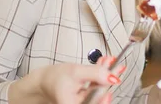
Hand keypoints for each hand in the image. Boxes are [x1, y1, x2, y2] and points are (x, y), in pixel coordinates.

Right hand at [10, 56, 126, 103]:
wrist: (44, 80)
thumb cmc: (54, 78)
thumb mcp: (75, 72)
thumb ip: (95, 74)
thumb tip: (114, 78)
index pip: (96, 102)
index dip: (106, 94)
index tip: (115, 80)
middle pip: (101, 94)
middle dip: (108, 77)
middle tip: (115, 66)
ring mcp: (86, 102)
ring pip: (101, 88)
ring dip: (105, 74)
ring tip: (108, 61)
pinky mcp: (88, 98)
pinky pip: (98, 86)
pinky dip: (100, 75)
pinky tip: (103, 65)